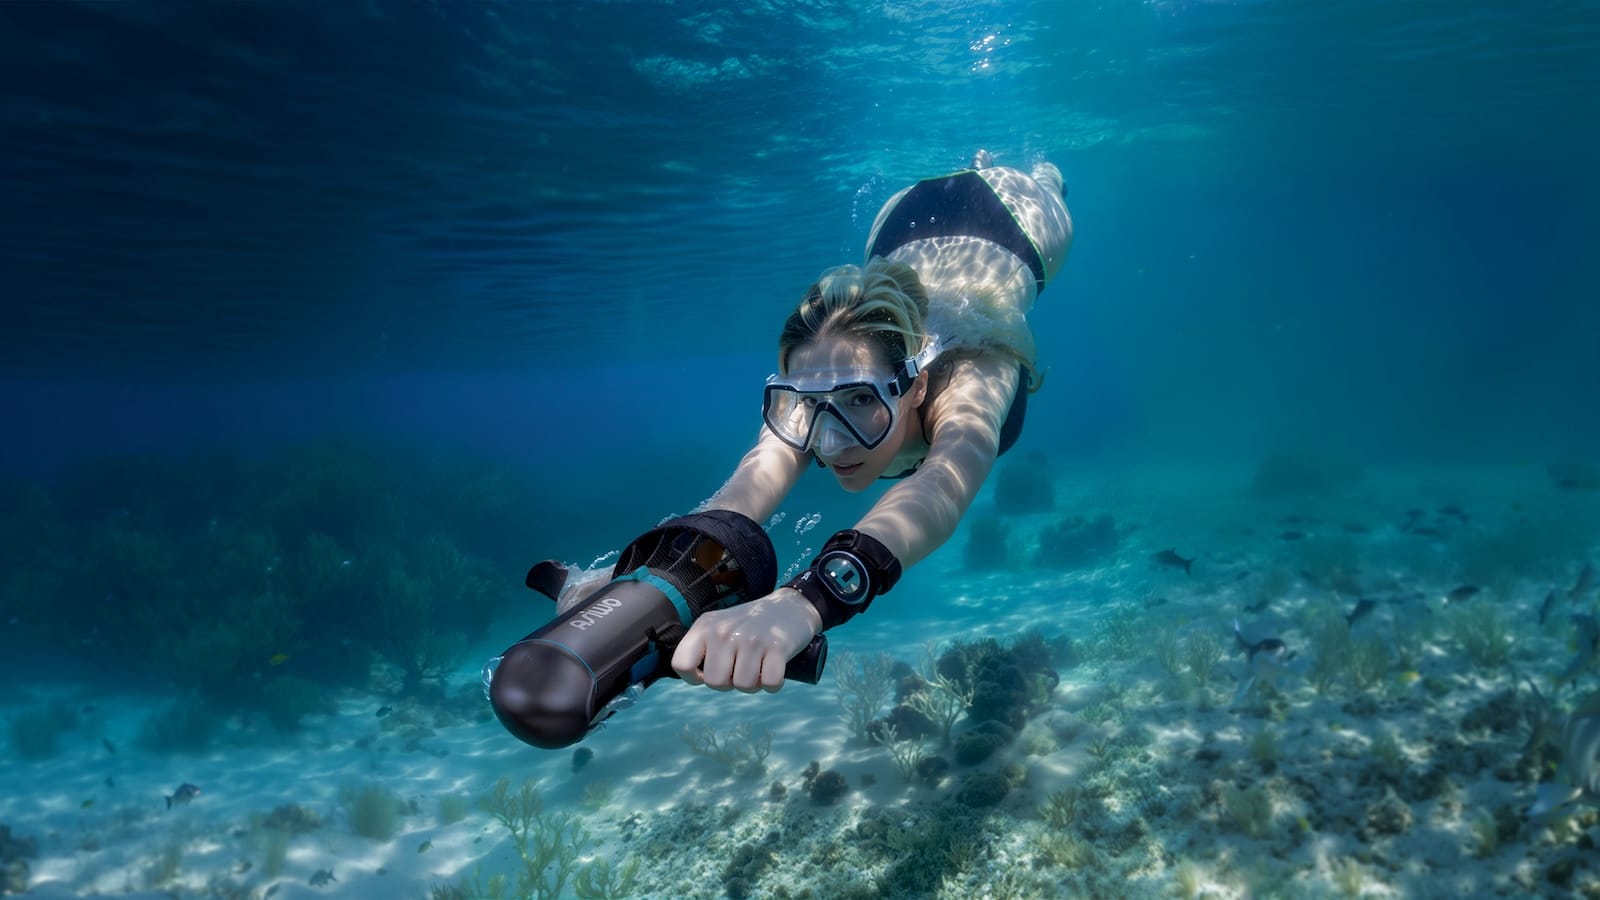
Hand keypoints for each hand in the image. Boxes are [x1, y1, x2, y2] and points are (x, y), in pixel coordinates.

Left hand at [672, 588, 821, 692]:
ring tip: (758, 666)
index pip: (681, 664)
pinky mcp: (777, 647)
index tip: (708, 672)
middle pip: (715, 682)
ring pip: (743, 686)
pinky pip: (770, 684)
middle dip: (729, 683)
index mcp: (705, 627)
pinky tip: (773, 669)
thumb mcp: (718, 626)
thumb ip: (701, 648)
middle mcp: (725, 631)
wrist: (788, 606)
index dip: (693, 677)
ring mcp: (751, 639)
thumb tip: (697, 678)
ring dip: (753, 683)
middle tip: (740, 668)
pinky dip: (773, 684)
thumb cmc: (748, 625)